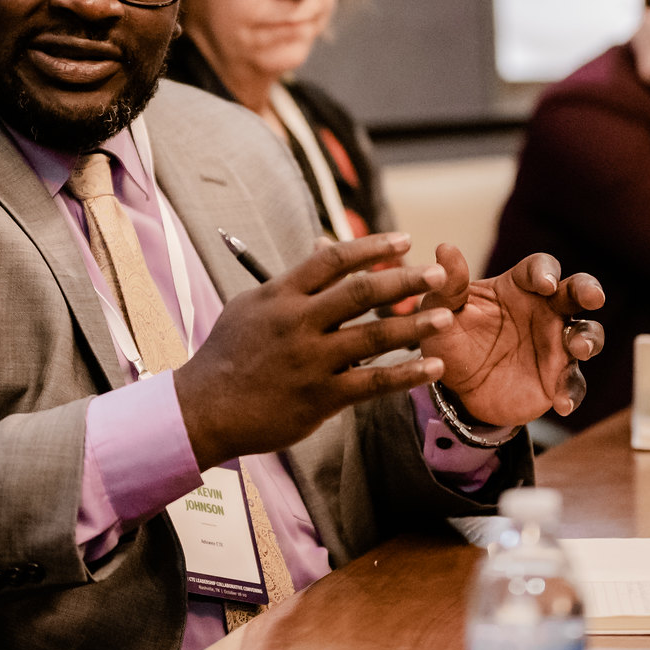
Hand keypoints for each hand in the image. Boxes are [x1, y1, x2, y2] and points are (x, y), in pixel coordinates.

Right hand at [174, 233, 457, 469]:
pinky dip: (407, 375)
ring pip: (374, 337)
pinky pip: (373, 383)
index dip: (372, 247)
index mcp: (281, 296)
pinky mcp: (320, 397)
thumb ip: (290, 282)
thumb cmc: (226, 355)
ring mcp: (310, 361)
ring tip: (447, 316)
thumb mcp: (250, 307)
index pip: (333, 260)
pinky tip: (434, 368)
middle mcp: (298, 323)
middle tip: (439, 273)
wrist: (202, 408)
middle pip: (360, 293)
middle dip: (404, 280)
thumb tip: (322, 250)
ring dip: (415, 325)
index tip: (403, 240)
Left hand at [418, 246, 603, 425]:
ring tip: (578, 349)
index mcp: (519, 287)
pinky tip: (561, 404)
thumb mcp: (442, 311)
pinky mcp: (557, 379)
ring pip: (588, 334)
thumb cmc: (451, 335)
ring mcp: (555, 345)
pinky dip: (572, 392)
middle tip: (593, 297)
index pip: (541, 268)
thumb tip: (445, 248)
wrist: (452, 385)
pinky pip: (574, 384)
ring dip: (589, 339)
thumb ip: (449, 285)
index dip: (546, 272)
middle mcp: (544, 311)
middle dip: (589, 291)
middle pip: (577, 292)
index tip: (544, 284)